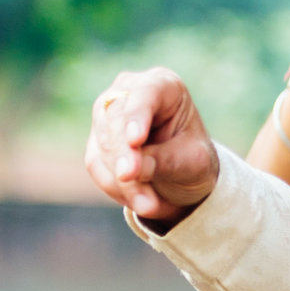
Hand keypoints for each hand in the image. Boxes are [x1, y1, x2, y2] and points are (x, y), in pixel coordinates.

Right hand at [85, 69, 218, 225]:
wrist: (183, 176)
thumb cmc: (194, 159)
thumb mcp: (193, 162)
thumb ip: (164, 162)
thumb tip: (129, 171)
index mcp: (164, 85)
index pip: (145, 94)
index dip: (137, 116)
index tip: (136, 140)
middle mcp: (129, 92)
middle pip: (115, 119)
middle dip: (124, 154)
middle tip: (131, 178)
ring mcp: (107, 114)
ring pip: (103, 145)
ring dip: (123, 179)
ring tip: (150, 204)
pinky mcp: (95, 139)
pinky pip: (96, 164)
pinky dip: (115, 186)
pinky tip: (140, 200)